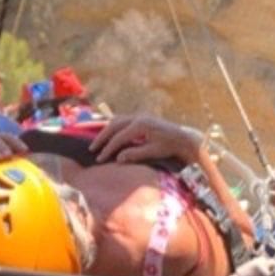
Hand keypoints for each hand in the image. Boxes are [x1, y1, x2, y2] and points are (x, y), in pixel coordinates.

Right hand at [90, 115, 204, 164]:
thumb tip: (118, 159)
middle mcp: (138, 117)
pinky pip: (122, 120)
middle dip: (102, 138)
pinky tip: (108, 135)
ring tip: (97, 143)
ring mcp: (139, 116)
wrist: (182, 137)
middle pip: (113, 125)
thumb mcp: (153, 151)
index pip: (119, 137)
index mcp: (140, 125)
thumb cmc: (169, 146)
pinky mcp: (140, 118)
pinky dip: (113, 127)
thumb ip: (135, 154)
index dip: (108, 149)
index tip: (100, 159)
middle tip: (92, 149)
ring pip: (116, 120)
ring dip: (105, 131)